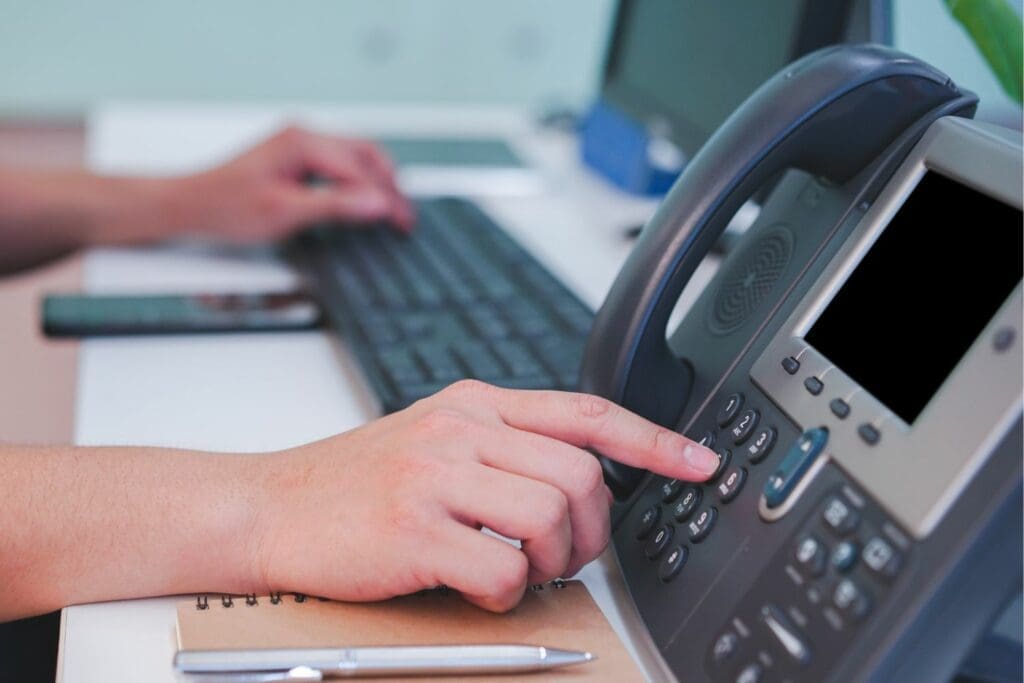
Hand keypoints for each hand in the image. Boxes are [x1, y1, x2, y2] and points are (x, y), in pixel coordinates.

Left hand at [175, 126, 413, 241]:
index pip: (359, 169)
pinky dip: (360, 181)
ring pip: (357, 156)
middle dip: (389, 186)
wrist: (192, 204)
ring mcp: (301, 142)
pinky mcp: (299, 155)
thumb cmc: (226, 207)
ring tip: (393, 210)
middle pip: (365, 154)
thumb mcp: (285, 212)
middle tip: (405, 217)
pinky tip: (367, 200)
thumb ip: (335, 206)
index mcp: (301, 141)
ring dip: (377, 182)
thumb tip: (376, 204)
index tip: (402, 220)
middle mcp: (304, 134)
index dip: (385, 197)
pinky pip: (341, 163)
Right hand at [250, 381, 719, 611]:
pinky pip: (502, 569)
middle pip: (582, 476)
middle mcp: (461, 429)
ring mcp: (435, 475)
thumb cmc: (357, 482)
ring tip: (518, 572)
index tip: (698, 464)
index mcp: (474, 403)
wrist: (272, 506)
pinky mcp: (413, 529)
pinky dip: (506, 593)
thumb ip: (504, 448)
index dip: (652, 440)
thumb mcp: (435, 438)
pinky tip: (478, 587)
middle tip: (565, 556)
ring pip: (551, 519)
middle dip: (593, 531)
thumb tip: (581, 486)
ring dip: (551, 563)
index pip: (585, 412)